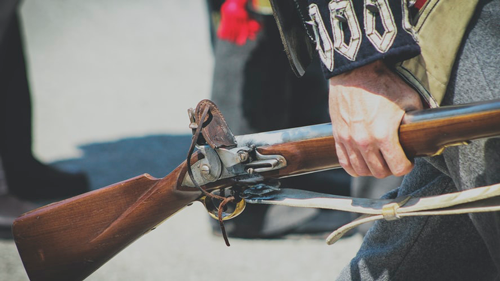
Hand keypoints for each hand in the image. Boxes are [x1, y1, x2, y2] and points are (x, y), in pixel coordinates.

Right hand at [329, 60, 422, 177]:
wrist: (354, 70)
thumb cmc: (382, 82)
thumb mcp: (408, 97)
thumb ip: (419, 116)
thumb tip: (430, 128)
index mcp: (384, 135)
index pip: (397, 168)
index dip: (406, 166)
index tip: (408, 160)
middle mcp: (364, 142)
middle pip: (379, 172)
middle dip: (390, 168)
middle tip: (394, 159)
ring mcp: (348, 140)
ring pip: (361, 170)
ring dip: (372, 169)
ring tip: (378, 160)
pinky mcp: (337, 136)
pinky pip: (344, 162)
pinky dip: (353, 166)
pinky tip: (361, 161)